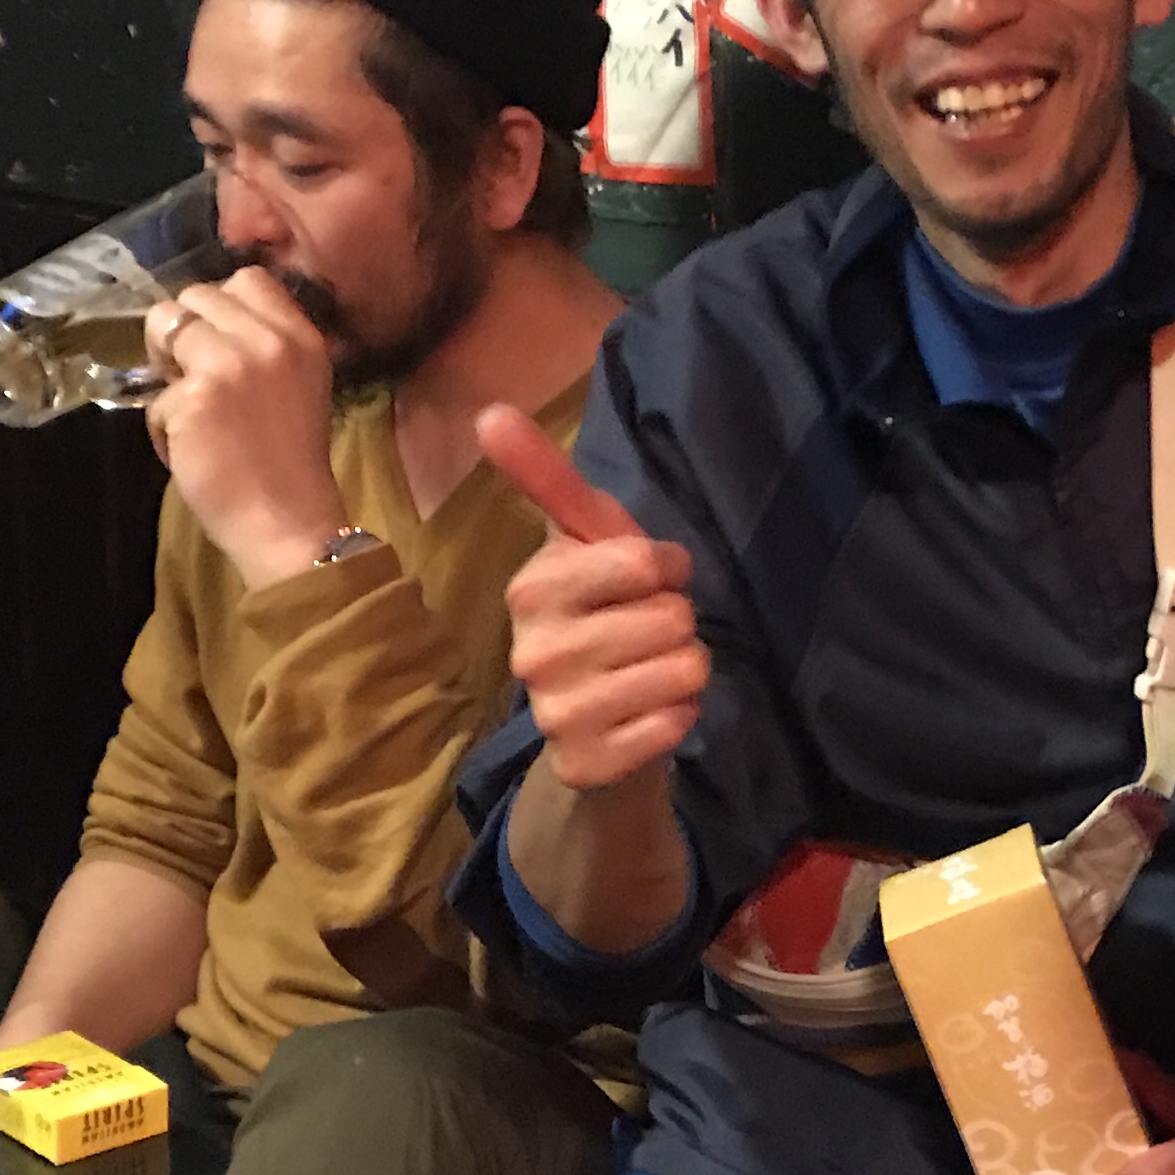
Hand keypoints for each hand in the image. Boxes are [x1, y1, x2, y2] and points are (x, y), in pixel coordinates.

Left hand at [138, 269, 349, 588]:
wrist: (287, 521)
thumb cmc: (289, 464)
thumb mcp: (297, 386)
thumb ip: (262, 349)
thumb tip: (199, 332)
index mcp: (302, 336)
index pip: (248, 279)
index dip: (219, 307)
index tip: (216, 342)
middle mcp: (269, 340)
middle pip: (196, 296)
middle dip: (183, 332)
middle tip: (194, 379)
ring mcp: (230, 364)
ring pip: (165, 327)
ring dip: (166, 369)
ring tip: (190, 413)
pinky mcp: (193, 397)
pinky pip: (154, 396)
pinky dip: (163, 427)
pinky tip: (191, 452)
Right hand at [481, 405, 708, 792]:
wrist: (597, 726)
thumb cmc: (602, 614)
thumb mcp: (586, 541)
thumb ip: (548, 477)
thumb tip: (489, 410)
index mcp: (531, 589)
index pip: (644, 563)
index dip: (665, 569)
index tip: (644, 580)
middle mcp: (531, 653)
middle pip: (671, 617)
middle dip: (676, 622)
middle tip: (642, 637)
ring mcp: (555, 714)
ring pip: (684, 668)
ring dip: (685, 670)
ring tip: (647, 674)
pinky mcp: (585, 764)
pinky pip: (677, 723)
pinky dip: (679, 716)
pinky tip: (648, 717)